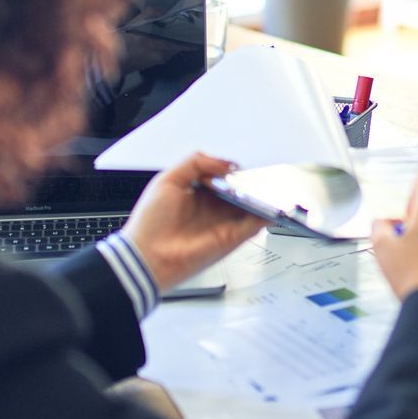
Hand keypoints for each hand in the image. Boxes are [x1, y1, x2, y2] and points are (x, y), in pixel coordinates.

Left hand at [122, 153, 264, 292]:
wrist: (148, 256)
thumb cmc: (151, 223)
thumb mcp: (168, 179)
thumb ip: (195, 163)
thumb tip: (225, 163)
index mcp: (199, 195)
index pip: (223, 179)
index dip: (232, 172)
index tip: (238, 167)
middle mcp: (213, 210)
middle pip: (240, 193)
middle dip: (251, 183)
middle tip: (258, 176)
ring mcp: (223, 224)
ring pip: (251, 208)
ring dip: (262, 198)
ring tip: (269, 186)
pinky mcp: (231, 239)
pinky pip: (253, 225)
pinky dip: (264, 216)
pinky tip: (268, 204)